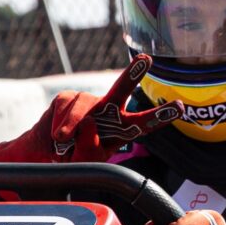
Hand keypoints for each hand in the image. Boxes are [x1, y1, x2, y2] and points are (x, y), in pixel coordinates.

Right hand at [0, 63, 158, 163]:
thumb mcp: (88, 163)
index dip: (162, 115)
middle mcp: (108, 110)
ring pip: (83, 109)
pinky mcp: (67, 97)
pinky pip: (64, 111)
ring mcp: (88, 102)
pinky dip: (58, 127)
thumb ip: (91, 151)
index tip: (180, 106)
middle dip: (133, 74)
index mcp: (121, 129)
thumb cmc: (74, 159)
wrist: (45, 153)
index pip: (144, 122)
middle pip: (121, 91)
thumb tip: (87, 125)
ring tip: (62, 144)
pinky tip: (56, 136)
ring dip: (70, 129)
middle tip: (145, 60)